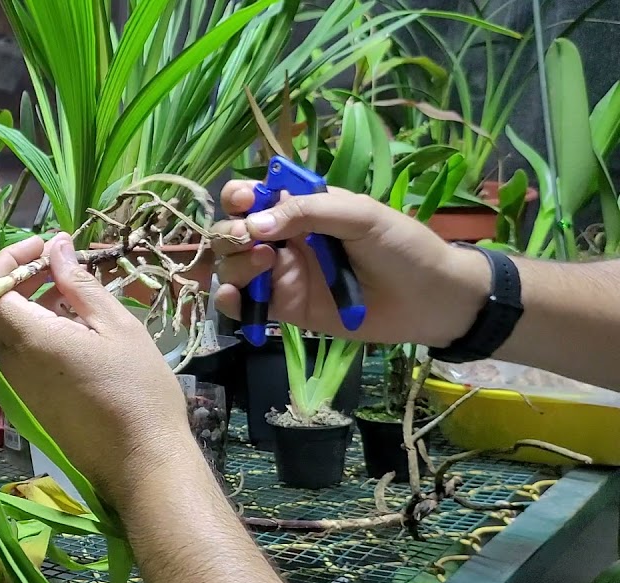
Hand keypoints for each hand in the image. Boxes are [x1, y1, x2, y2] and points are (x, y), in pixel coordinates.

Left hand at [0, 233, 200, 512]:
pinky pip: (17, 359)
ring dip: (29, 306)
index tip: (43, 247)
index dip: (7, 260)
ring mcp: (13, 388)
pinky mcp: (25, 405)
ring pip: (5, 334)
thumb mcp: (115, 326)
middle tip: (61, 264)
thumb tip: (56, 246)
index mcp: (28, 339)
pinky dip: (34, 334)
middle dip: (20, 278)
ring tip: (73, 295)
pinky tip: (73, 331)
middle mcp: (9, 364)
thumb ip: (78, 284)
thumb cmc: (136, 390)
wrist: (141, 463)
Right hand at [211, 181, 488, 346]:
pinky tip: (233, 296)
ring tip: (265, 264)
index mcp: (301, 208)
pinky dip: (229, 300)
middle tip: (254, 240)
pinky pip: (244, 304)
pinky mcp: (285, 309)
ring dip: (235, 263)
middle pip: (234, 231)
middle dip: (232, 233)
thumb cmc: (402, 246)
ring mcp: (282, 274)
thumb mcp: (360, 215)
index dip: (239, 196)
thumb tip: (256, 223)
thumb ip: (308, 211)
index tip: (243, 202)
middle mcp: (285, 239)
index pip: (253, 196)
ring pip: (233, 266)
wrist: (430, 299)